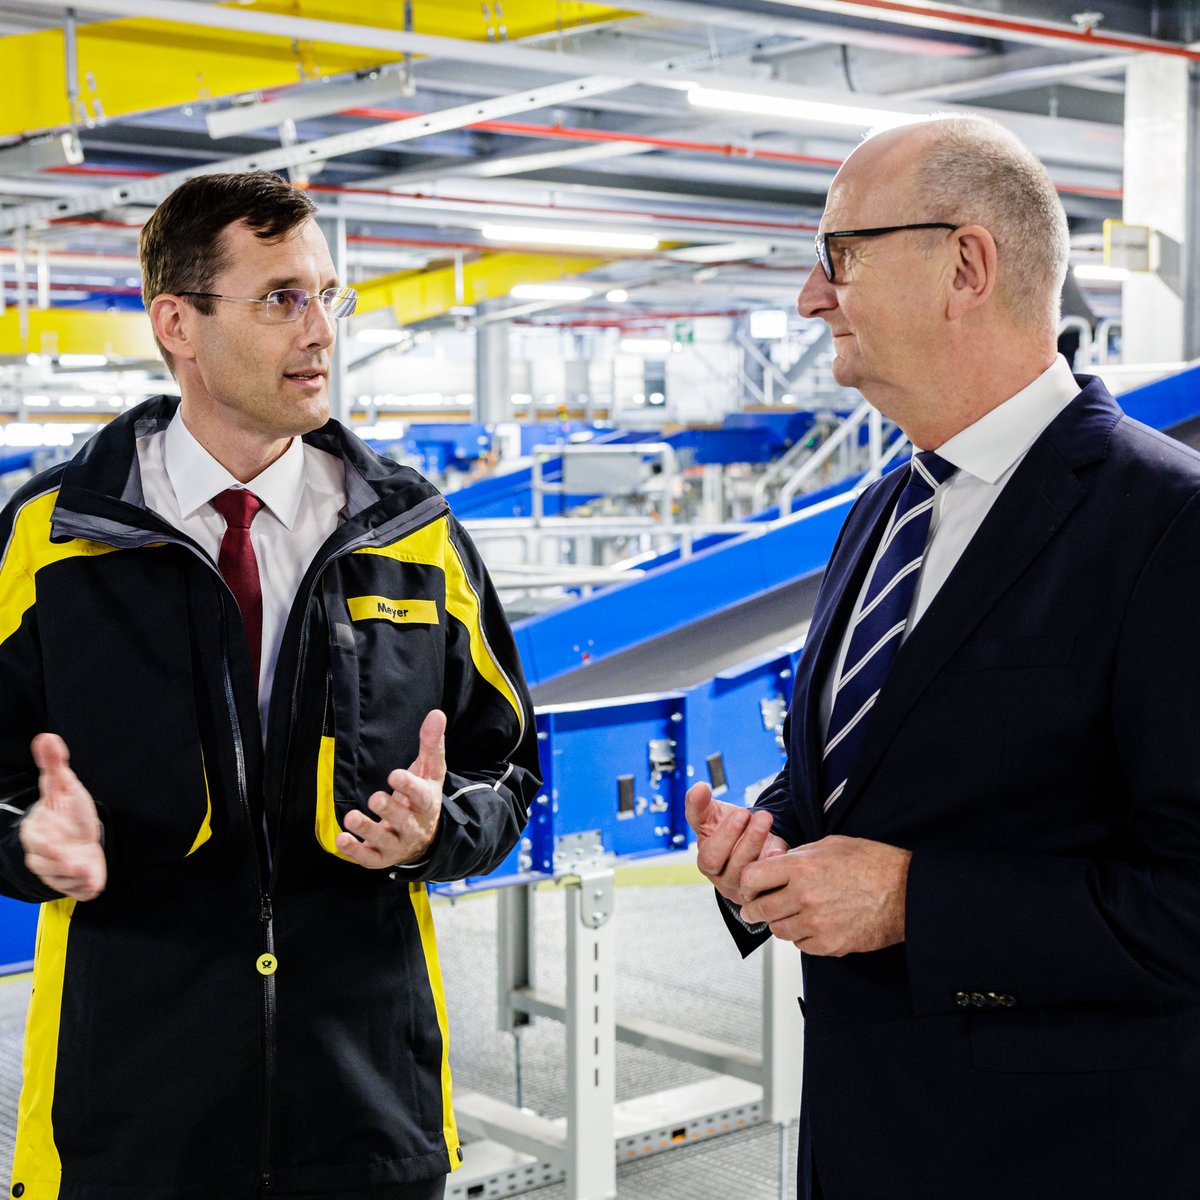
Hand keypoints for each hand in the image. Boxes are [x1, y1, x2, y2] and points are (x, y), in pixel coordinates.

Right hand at [20, 733, 106, 900]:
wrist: (81, 832)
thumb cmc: (69, 810)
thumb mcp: (64, 785)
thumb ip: (55, 764)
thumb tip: (46, 737)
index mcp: (37, 830)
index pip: (38, 842)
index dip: (51, 848)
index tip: (65, 849)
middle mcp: (41, 854)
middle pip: (47, 866)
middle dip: (66, 867)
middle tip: (84, 865)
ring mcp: (54, 872)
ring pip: (63, 882)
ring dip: (79, 877)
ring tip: (91, 867)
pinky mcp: (70, 884)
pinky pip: (78, 893)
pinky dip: (88, 888)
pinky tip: (94, 876)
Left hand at [337, 709, 445, 868]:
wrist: (425, 839)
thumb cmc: (423, 798)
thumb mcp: (429, 772)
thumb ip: (431, 744)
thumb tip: (437, 713)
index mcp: (426, 803)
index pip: (421, 796)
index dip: (409, 786)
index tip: (395, 775)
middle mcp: (413, 826)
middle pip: (403, 820)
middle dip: (389, 810)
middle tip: (375, 798)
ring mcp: (397, 844)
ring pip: (384, 841)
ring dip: (367, 830)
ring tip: (351, 818)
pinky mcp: (381, 857)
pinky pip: (369, 858)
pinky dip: (355, 851)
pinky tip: (341, 839)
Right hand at [685, 781, 789, 905]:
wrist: (749, 841)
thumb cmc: (725, 829)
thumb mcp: (709, 816)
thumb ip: (699, 804)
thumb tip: (698, 788)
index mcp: (707, 864)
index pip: (711, 857)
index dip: (726, 836)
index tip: (743, 813)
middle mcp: (725, 880)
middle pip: (734, 867)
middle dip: (749, 840)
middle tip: (762, 816)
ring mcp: (746, 889)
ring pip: (754, 875)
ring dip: (764, 846)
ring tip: (770, 822)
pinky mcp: (766, 891)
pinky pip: (773, 885)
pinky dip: (778, 866)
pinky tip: (782, 849)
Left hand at [739, 835, 910, 956]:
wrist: (907, 891)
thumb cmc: (871, 863)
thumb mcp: (829, 845)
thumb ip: (797, 856)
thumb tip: (774, 865)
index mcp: (800, 867)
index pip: (751, 878)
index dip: (747, 883)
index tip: (749, 887)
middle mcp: (804, 896)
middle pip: (759, 909)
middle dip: (754, 909)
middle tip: (754, 909)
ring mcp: (817, 923)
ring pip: (779, 930)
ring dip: (780, 923)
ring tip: (790, 914)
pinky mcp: (830, 944)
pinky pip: (801, 945)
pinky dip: (802, 937)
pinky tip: (812, 925)